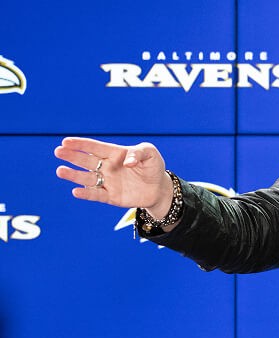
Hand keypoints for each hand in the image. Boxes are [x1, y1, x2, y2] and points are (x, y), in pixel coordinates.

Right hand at [54, 137, 172, 212]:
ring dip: (73, 175)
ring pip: (87, 178)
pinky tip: (76, 191)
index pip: (95, 148)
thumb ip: (139, 153)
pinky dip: (86, 194)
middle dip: (72, 156)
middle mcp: (106, 167)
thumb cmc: (153, 167)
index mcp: (114, 154)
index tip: (66, 141)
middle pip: (86, 161)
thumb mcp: (150, 154)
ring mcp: (107, 182)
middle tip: (59, 152)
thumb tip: (128, 162)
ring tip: (60, 171)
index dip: (81, 144)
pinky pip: (96, 195)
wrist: (159, 189)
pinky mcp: (110, 196)